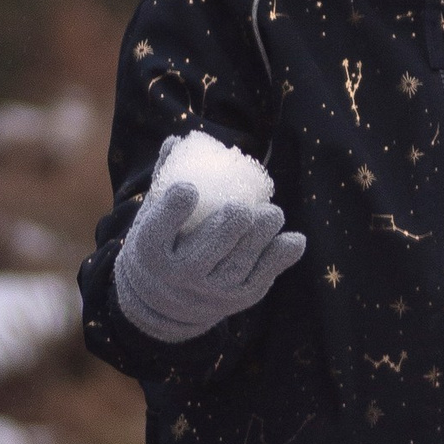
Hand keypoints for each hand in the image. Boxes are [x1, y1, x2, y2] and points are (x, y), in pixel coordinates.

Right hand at [112, 133, 306, 344]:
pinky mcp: (237, 298)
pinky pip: (261, 278)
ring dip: (259, 238)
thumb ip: (164, 178)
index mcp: (150, 251)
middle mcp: (179, 275)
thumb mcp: (150, 217)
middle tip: (243, 208)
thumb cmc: (159, 246)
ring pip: (238, 265)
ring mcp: (209, 291)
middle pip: (206, 251)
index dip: (173, 210)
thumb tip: (179, 139)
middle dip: (227, 229)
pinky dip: (279, 259)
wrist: (161, 304)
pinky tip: (293, 240)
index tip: (189, 189)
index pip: (157, 230)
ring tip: (272, 214)